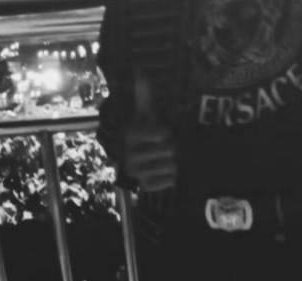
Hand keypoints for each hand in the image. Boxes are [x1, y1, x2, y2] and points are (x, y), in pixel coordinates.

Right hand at [123, 70, 176, 192]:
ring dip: (172, 162)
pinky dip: (172, 177)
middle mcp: (129, 156)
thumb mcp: (147, 114)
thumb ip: (144, 96)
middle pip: (169, 151)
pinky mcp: (145, 186)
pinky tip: (165, 172)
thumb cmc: (148, 133)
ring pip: (171, 166)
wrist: (144, 161)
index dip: (166, 133)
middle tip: (164, 149)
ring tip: (165, 160)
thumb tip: (140, 72)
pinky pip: (169, 181)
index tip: (161, 134)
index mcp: (130, 136)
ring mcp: (137, 173)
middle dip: (171, 149)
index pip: (162, 134)